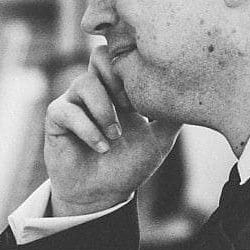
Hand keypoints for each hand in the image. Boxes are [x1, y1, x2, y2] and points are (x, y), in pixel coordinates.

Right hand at [44, 43, 179, 216]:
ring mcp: (74, 102)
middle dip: (117, 81)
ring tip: (115, 137)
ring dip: (104, 111)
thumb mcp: (160, 139)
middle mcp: (95, 90)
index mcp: (117, 89)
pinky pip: (67, 110)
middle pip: (99, 56)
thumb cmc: (129, 165)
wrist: (103, 194)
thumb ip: (172, 116)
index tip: (143, 103)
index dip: (132, 71)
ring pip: (84, 83)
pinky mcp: (56, 118)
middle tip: (129, 108)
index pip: (121, 56)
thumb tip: (193, 95)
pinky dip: (88, 129)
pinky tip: (101, 146)